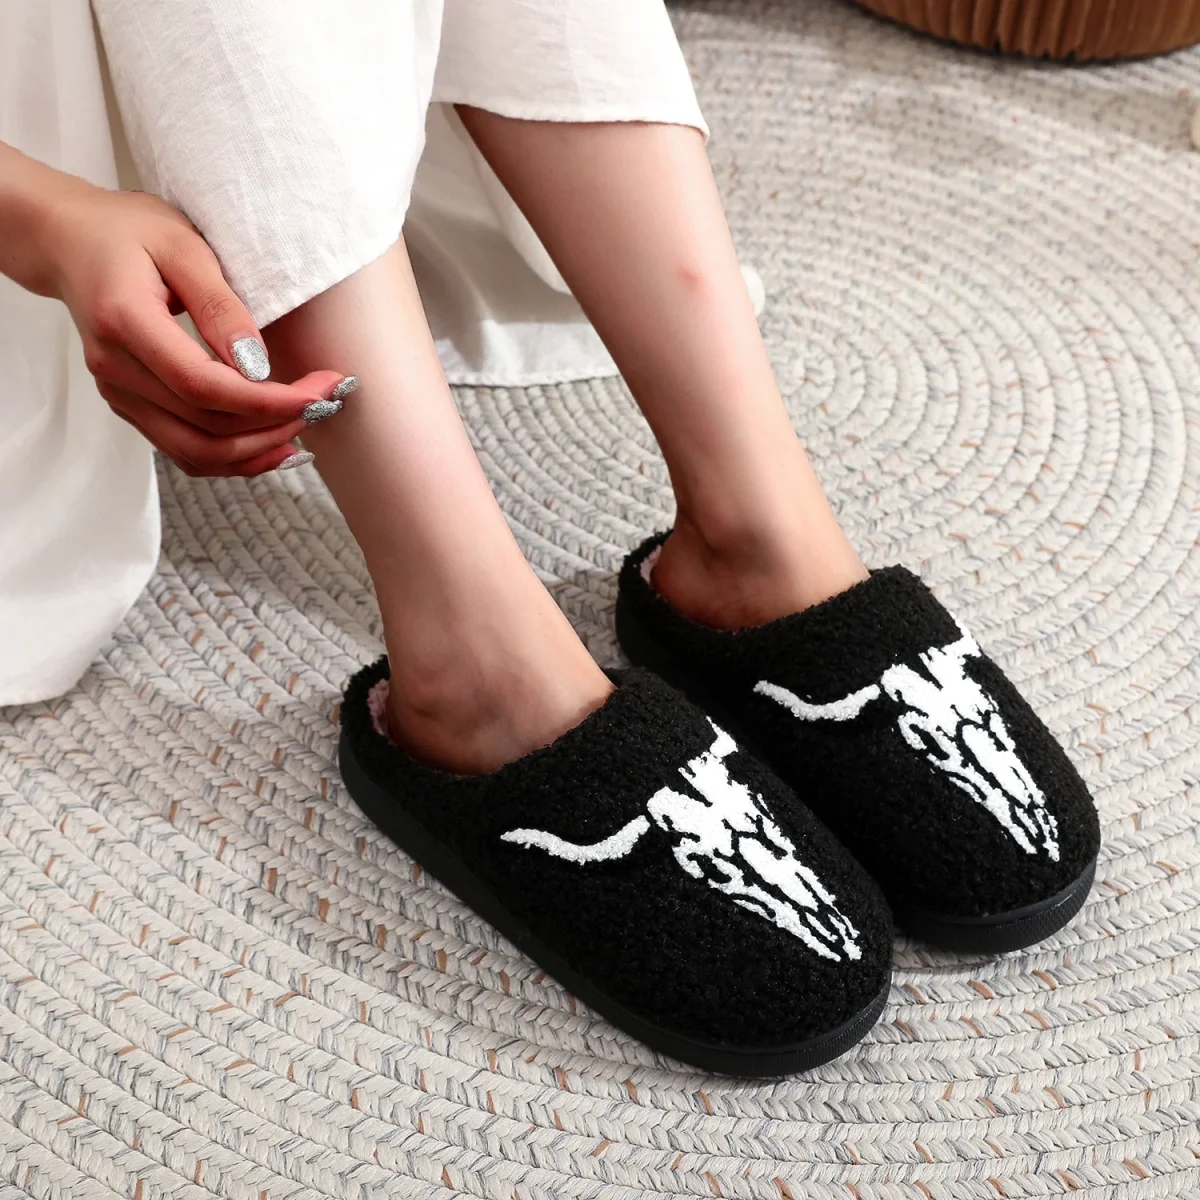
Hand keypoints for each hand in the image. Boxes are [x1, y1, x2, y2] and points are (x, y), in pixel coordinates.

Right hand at [39, 179, 346, 475]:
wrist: (68, 242)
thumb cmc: (128, 232)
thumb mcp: (183, 246)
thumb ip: (221, 306)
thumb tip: (259, 365)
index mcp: (124, 322)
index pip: (204, 386)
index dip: (267, 402)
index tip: (319, 393)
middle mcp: (116, 370)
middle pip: (206, 429)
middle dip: (277, 424)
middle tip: (326, 402)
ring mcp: (119, 394)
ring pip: (197, 453)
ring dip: (259, 450)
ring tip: (308, 428)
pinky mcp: (131, 406)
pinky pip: (185, 450)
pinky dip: (233, 457)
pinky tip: (273, 444)